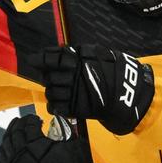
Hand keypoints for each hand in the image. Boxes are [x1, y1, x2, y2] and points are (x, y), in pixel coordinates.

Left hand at [0, 114, 108, 162]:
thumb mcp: (74, 144)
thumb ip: (66, 130)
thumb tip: (61, 120)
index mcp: (34, 141)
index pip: (28, 124)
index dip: (32, 119)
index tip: (37, 119)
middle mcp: (20, 152)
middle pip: (14, 132)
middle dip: (18, 124)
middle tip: (22, 121)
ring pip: (5, 146)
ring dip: (9, 136)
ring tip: (13, 133)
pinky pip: (1, 162)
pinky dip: (3, 154)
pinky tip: (7, 150)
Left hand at [34, 45, 154, 134]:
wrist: (127, 94)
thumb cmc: (113, 71)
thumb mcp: (96, 54)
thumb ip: (75, 54)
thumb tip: (54, 54)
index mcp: (77, 59)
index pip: (51, 58)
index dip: (40, 59)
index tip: (33, 60)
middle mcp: (72, 75)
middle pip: (48, 77)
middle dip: (49, 78)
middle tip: (55, 78)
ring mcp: (73, 93)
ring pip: (50, 93)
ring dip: (53, 92)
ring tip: (61, 92)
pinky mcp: (75, 108)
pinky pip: (55, 107)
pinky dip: (55, 105)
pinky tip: (61, 103)